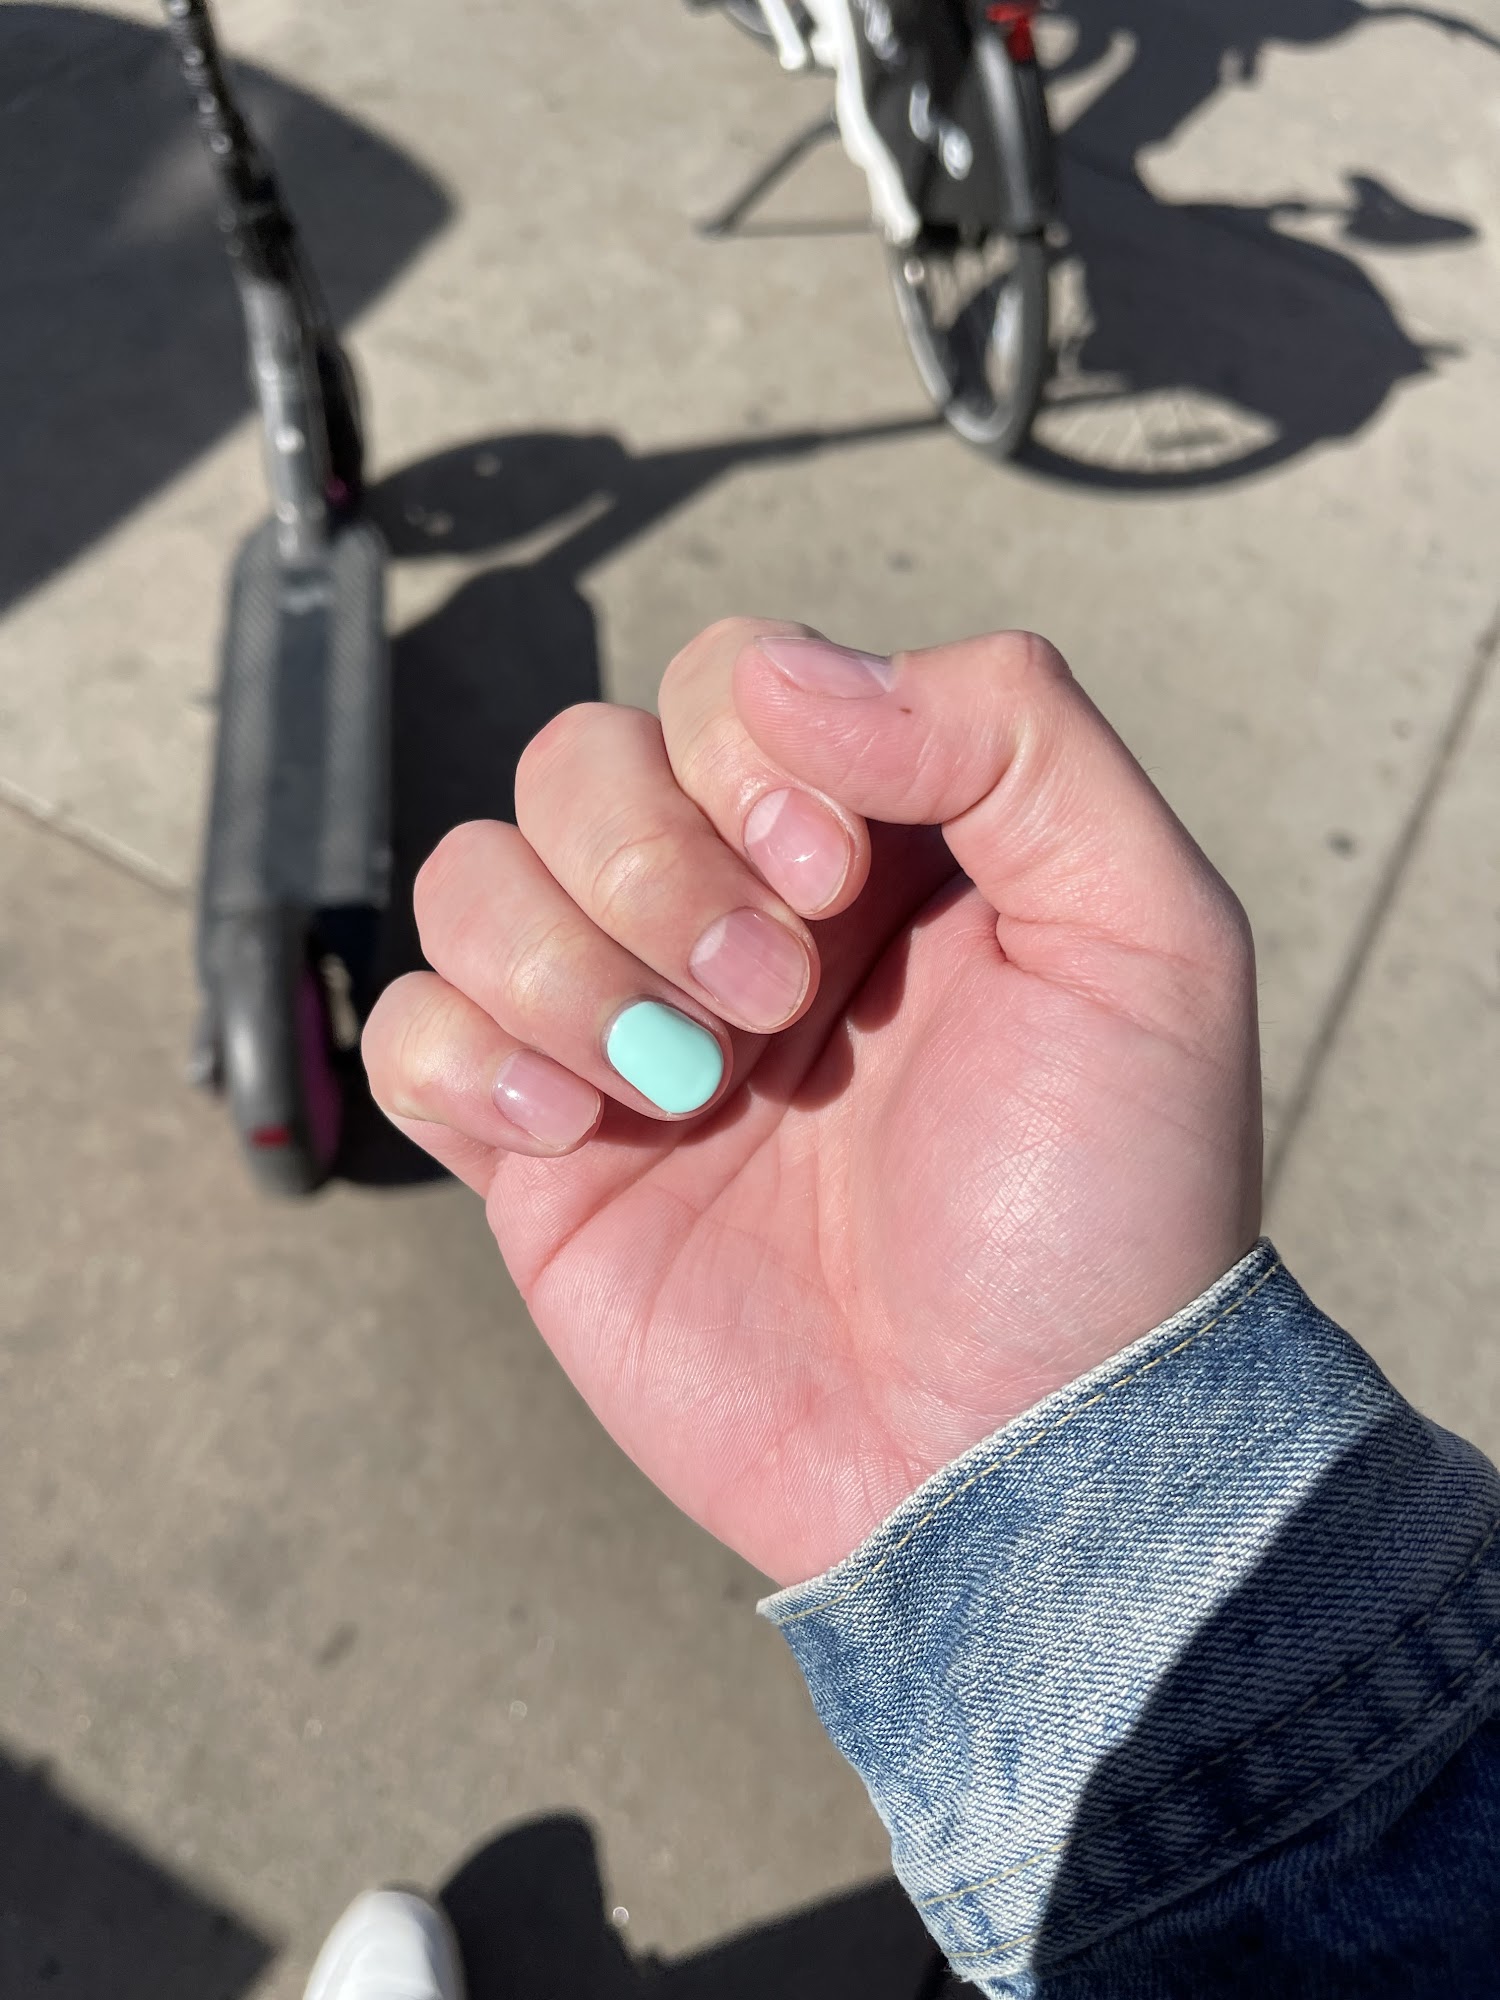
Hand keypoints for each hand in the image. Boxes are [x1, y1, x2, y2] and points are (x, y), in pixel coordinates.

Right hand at [363, 621, 1261, 1584]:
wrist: (1011, 1454)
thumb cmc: (1101, 1211)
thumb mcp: (1149, 937)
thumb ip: (1015, 737)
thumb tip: (784, 673)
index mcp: (876, 844)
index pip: (729, 682)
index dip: (745, 756)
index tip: (833, 888)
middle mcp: (738, 917)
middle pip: (577, 761)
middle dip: (651, 869)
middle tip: (768, 1007)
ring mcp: (627, 1032)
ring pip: (472, 876)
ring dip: (554, 961)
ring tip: (674, 1086)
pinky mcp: (542, 1154)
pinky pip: (410, 1032)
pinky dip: (460, 1056)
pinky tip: (566, 1132)